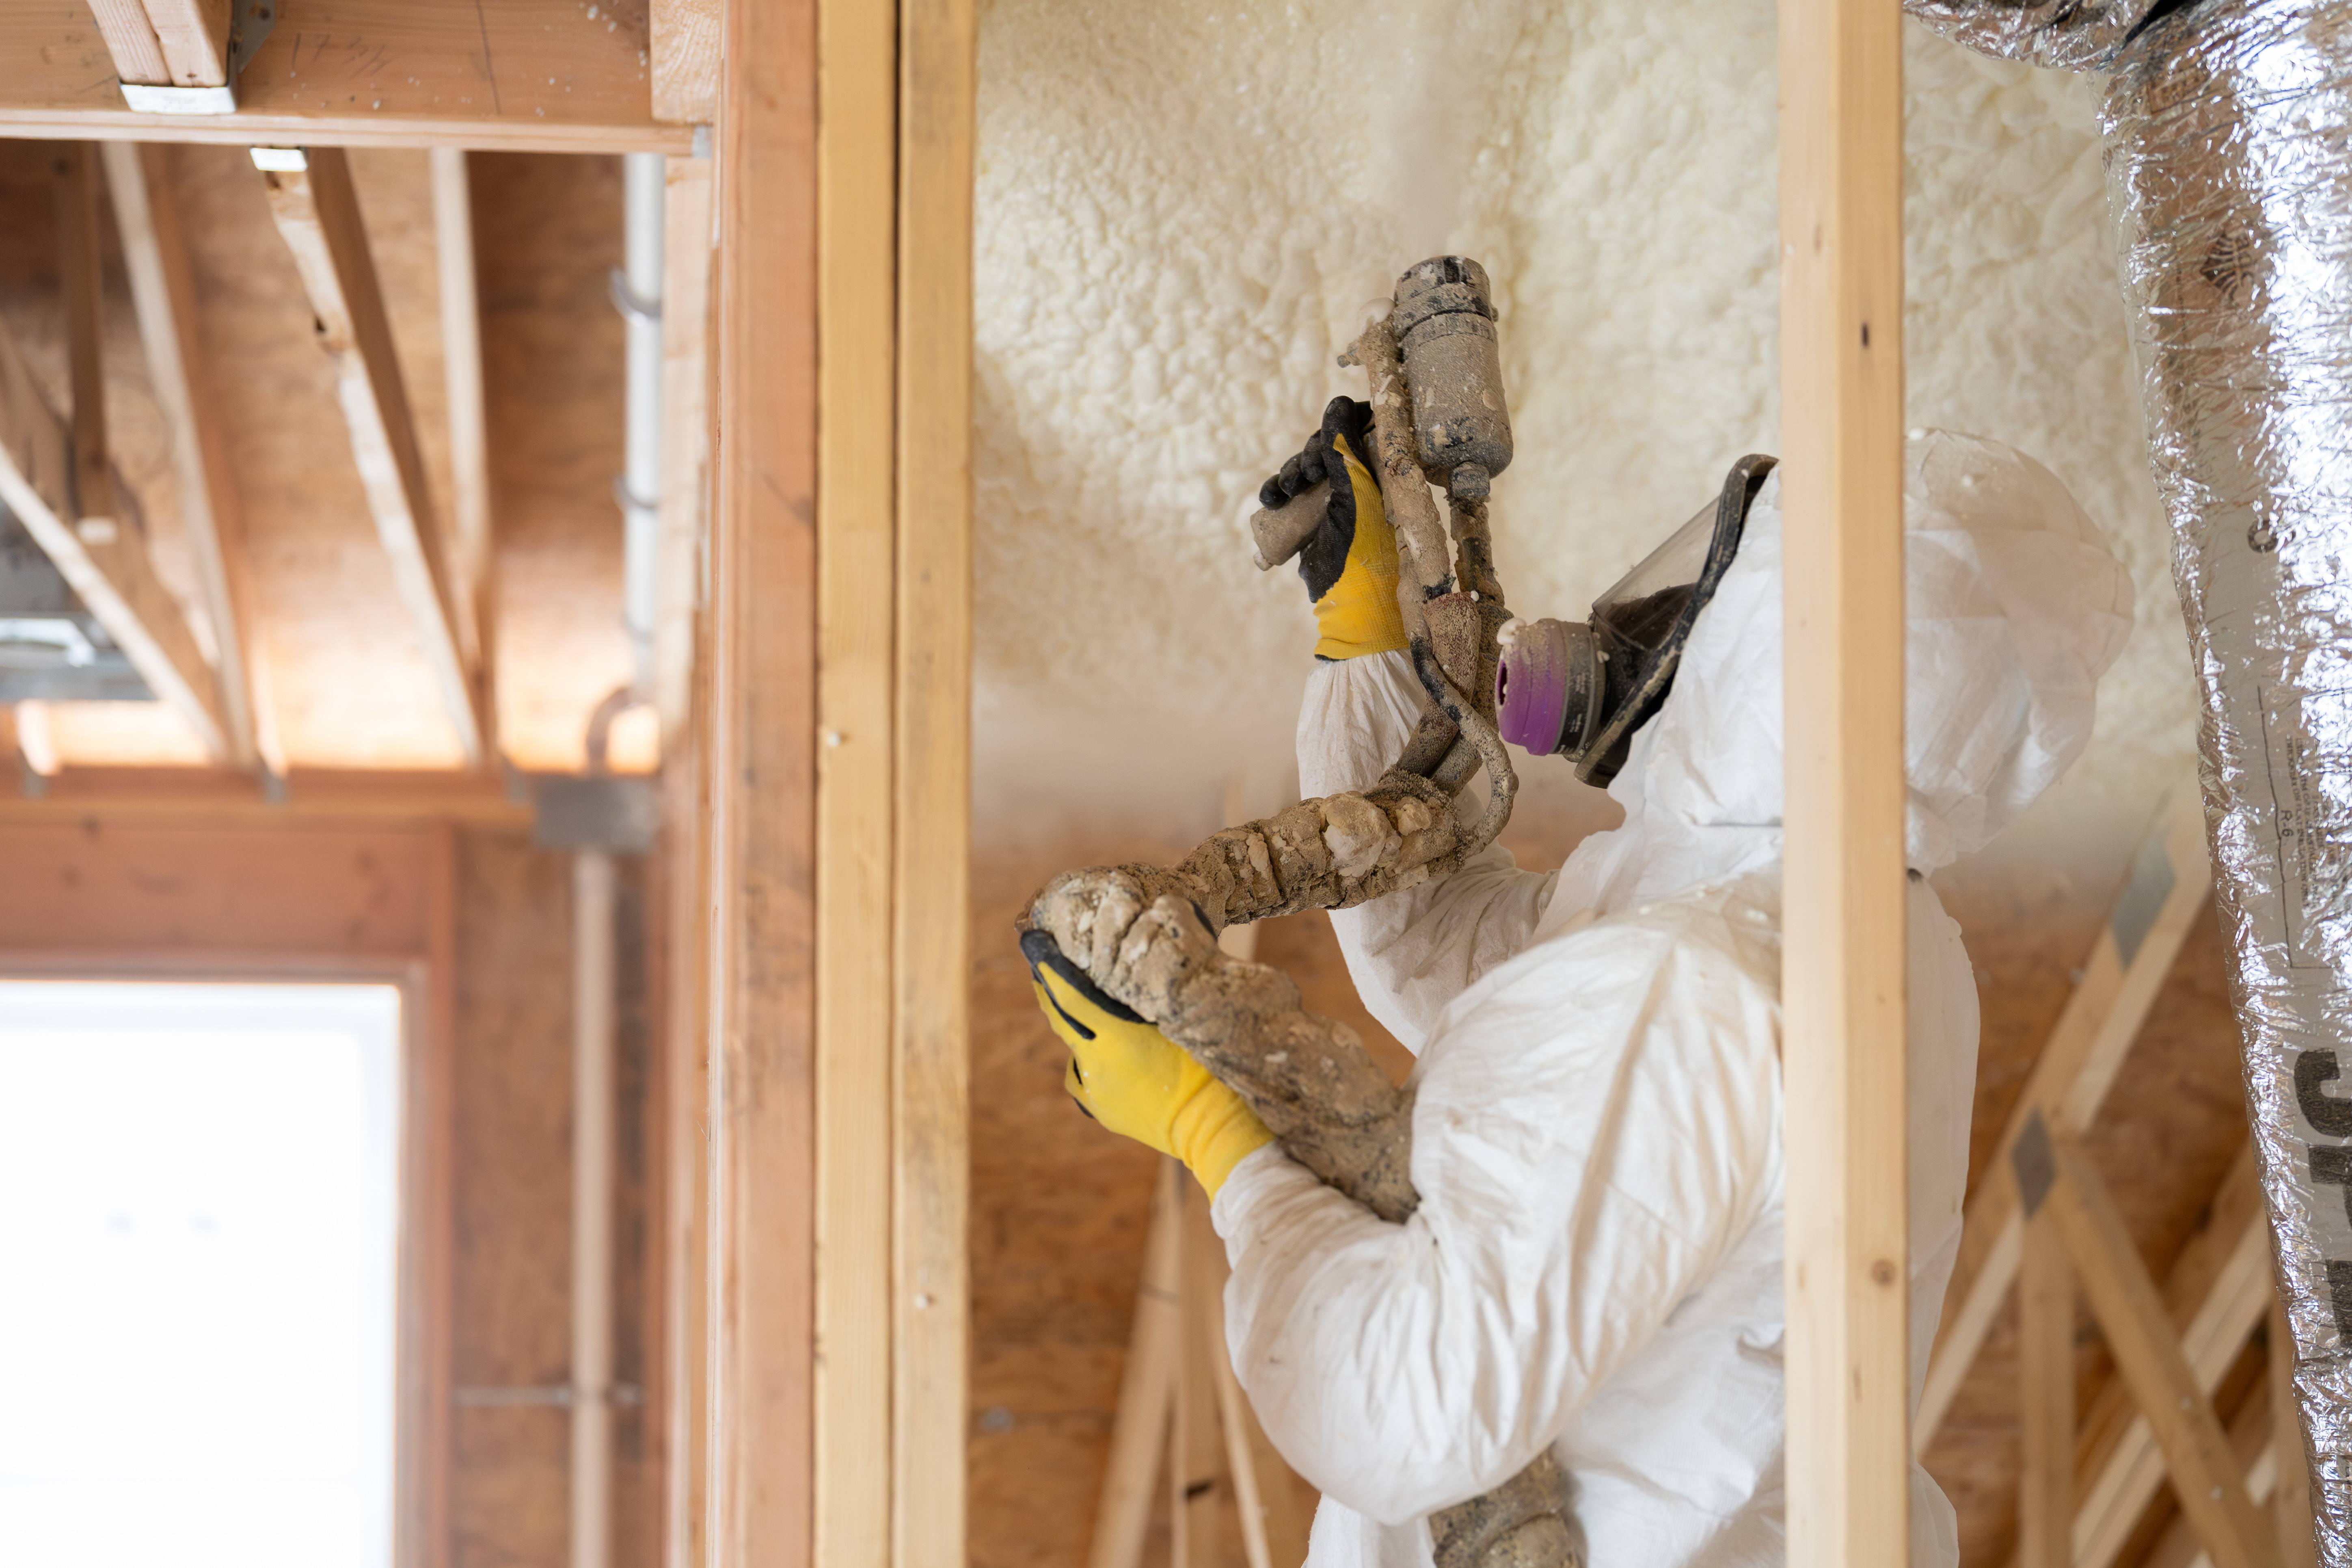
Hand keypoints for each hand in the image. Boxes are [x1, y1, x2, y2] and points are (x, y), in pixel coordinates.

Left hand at [1021, 929, 1272, 1198]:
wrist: (1212, 1126)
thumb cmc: (1207, 1068)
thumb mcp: (1176, 1022)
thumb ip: (1143, 1002)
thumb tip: (1126, 977)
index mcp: (1114, 1037)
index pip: (1070, 996)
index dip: (1049, 970)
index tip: (1035, 947)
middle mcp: (1096, 1064)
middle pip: (1061, 1021)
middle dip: (1049, 993)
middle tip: (1041, 970)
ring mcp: (1096, 1091)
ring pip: (1073, 1054)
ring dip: (1073, 1032)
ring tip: (1079, 1016)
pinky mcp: (1103, 1112)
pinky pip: (1082, 1080)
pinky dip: (1085, 1066)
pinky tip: (1096, 1060)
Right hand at [1260, 397, 1407, 659]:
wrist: (1352, 607)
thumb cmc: (1365, 549)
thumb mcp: (1355, 491)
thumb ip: (1345, 448)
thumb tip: (1340, 403)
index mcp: (1388, 472)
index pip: (1365, 426)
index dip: (1343, 422)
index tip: (1326, 430)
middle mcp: (1367, 482)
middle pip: (1329, 445)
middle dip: (1307, 454)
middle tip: (1303, 476)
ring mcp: (1341, 501)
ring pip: (1307, 468)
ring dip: (1289, 473)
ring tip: (1283, 493)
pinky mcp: (1317, 519)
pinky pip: (1294, 493)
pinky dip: (1279, 492)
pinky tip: (1270, 499)